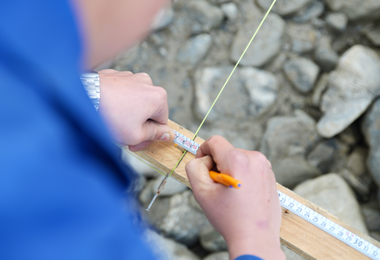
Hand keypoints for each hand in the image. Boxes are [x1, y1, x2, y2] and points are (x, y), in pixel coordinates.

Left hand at [98, 69, 173, 150]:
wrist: (83, 99)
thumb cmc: (111, 118)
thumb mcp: (136, 135)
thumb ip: (155, 135)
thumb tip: (168, 135)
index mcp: (158, 96)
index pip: (162, 122)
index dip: (150, 137)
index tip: (137, 144)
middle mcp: (147, 82)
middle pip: (149, 110)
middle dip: (138, 125)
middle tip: (124, 137)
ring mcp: (130, 76)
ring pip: (135, 101)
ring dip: (128, 114)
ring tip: (113, 124)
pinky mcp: (115, 75)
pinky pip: (121, 93)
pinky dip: (117, 103)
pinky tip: (106, 112)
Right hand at [185, 136, 283, 259]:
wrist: (256, 238)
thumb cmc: (229, 217)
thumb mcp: (201, 192)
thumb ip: (194, 168)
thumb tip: (202, 159)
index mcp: (237, 159)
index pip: (214, 141)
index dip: (203, 152)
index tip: (203, 168)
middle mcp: (254, 158)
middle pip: (226, 151)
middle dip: (217, 166)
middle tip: (218, 189)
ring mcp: (265, 167)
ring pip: (238, 159)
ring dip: (230, 171)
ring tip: (231, 194)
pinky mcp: (270, 175)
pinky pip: (249, 167)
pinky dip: (242, 176)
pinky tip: (242, 196)